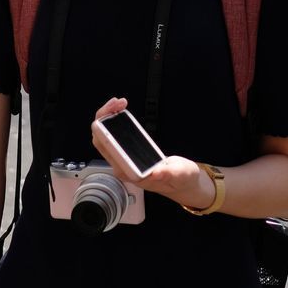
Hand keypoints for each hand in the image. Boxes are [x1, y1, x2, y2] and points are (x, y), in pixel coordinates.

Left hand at [91, 98, 216, 209]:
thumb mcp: (179, 175)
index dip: (104, 127)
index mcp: (130, 172)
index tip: (111, 112)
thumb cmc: (181, 180)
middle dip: (105, 118)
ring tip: (119, 103)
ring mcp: (125, 160)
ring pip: (107, 137)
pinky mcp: (130, 155)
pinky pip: (115, 137)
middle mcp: (123, 167)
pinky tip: (120, 112)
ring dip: (109, 118)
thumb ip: (167, 174)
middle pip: (101, 139)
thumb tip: (155, 172)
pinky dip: (115, 122)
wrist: (185, 184)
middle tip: (117, 102)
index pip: (106, 148)